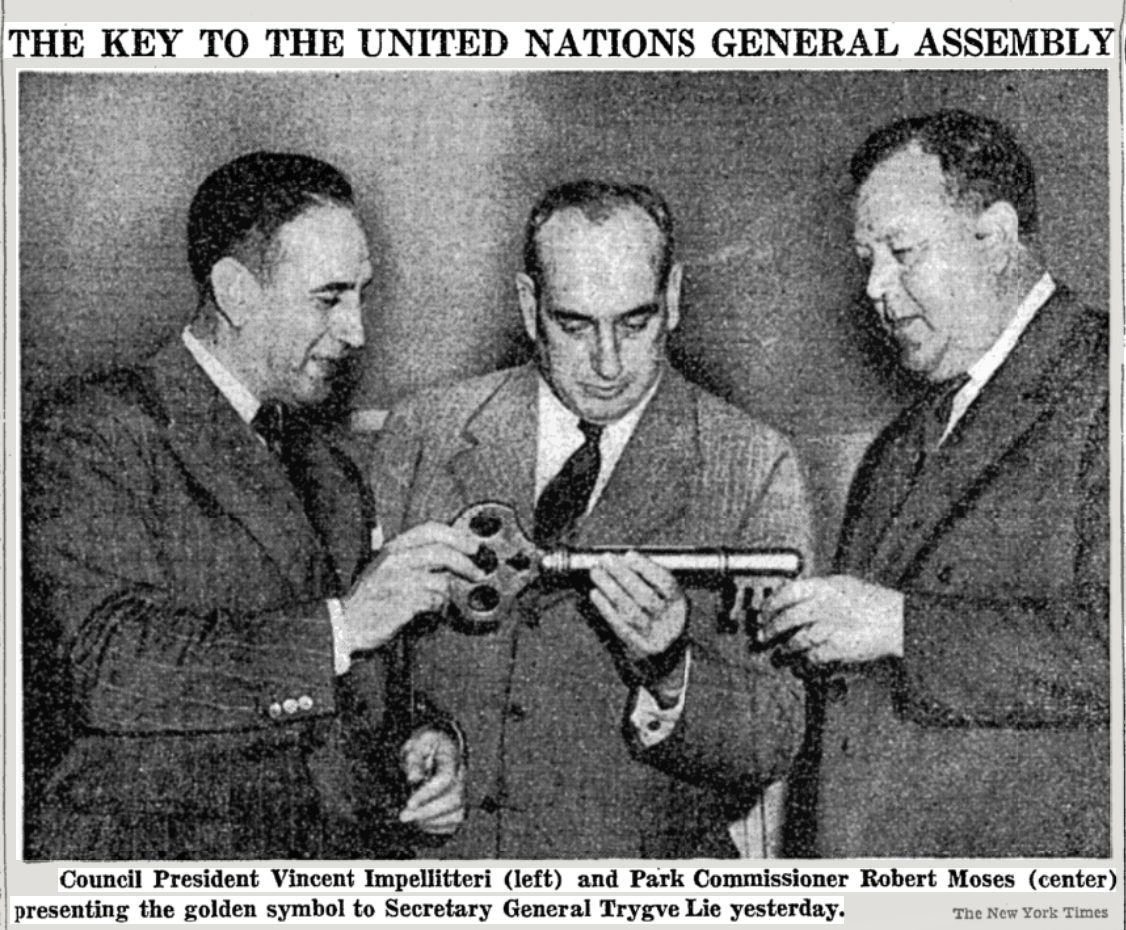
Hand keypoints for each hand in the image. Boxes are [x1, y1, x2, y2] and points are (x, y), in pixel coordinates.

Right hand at [339, 522, 482, 654]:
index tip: (473, 546)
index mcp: (393, 547)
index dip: (457, 536)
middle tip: (477, 572)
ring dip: (451, 590)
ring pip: (441, 579)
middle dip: (466, 562)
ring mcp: (398, 581)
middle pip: (442, 552)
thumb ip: (411, 555)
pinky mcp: (402, 603)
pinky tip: (434, 609)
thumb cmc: (370, 597)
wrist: (346, 623)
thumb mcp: (386, 566)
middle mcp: (395, 559)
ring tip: (448, 597)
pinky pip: (434, 600)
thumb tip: (450, 549)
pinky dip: (440, 605)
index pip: (431, 529)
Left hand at [398, 727, 465, 834]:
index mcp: (452, 757)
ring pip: (457, 814)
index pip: (445, 779)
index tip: (409, 803)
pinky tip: (421, 821)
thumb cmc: (425, 746)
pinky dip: (437, 827)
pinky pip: (454, 823)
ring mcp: (464, 791)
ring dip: (432, 821)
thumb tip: (414, 778)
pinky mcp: (460, 805)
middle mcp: (462, 776)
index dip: (428, 794)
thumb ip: (414, 758)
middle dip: (428, 812)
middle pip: (454, 799)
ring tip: (411, 818)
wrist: (436, 748)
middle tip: (404, 816)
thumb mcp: (416, 744)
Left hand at [589, 552, 688, 701]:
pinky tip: (595, 593)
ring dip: (610, 589)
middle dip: (623, 575)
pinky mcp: (639, 646)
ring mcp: (655, 636)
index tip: (628, 554)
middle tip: (606, 559)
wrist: (665, 650)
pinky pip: (619, 625)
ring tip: (596, 573)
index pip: (666, 582)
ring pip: (631, 611)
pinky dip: (605, 608)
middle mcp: (671, 621)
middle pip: (646, 596)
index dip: (646, 567)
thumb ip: (648, 577)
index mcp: (680, 602)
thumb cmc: (659, 611)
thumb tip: (622, 559)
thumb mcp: (664, 594)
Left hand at [758, 575, 904, 664]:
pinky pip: (813, 657)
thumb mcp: (843, 584)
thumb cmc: (872, 602)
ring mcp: (831, 627)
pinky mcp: (839, 648)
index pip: (787, 592)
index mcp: (825, 587)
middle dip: (771, 629)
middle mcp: (825, 606)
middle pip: (788, 618)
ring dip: (786, 648)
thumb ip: (817, 588)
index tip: (762, 613)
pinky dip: (805, 662)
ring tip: (782, 652)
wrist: (899, 620)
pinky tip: (802, 663)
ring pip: (797, 640)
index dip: (770, 604)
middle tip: (763, 636)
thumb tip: (790, 593)